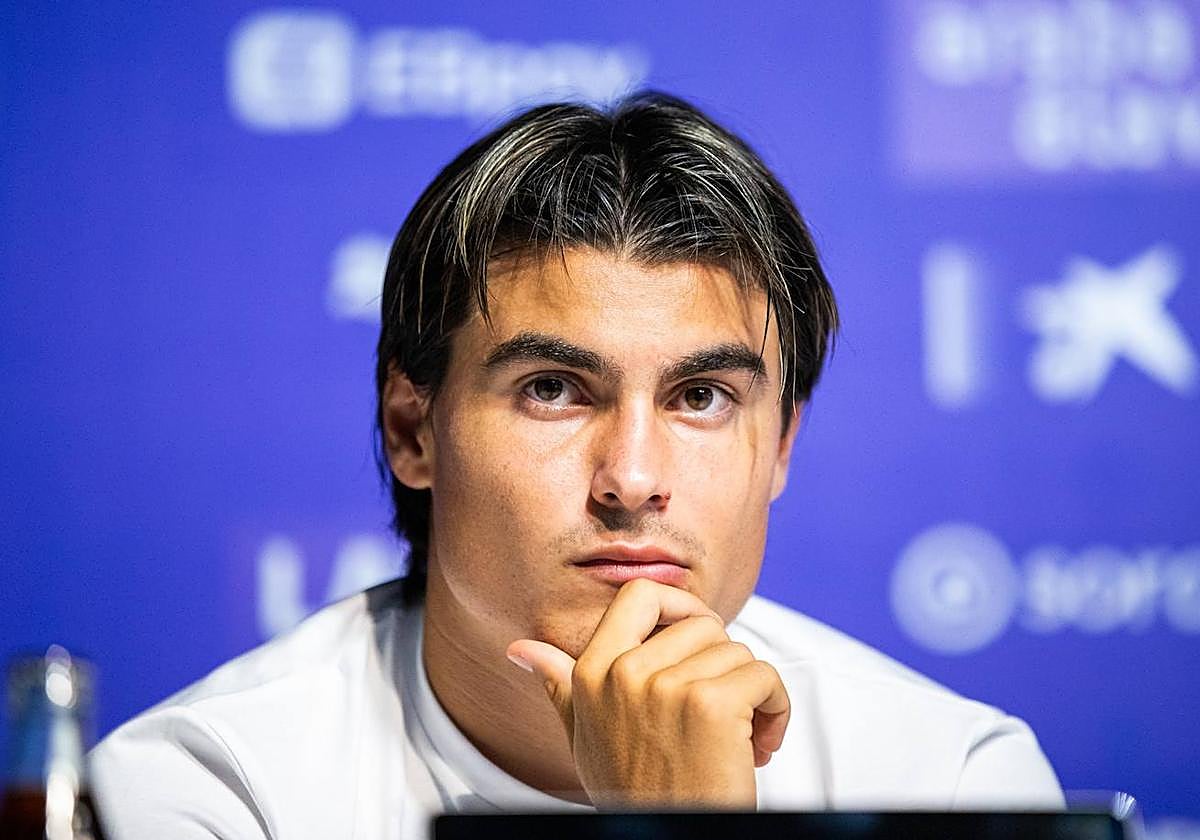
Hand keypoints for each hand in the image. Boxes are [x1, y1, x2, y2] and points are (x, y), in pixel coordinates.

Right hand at [506, 578, 789, 808]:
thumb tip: (521, 649)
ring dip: (754, 695)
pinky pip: (764, 676)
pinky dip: (777, 709)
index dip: (680, 604)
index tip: (700, 638)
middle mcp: (623, 674)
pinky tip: (759, 746)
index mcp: (592, 673)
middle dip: (724, 666)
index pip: (640, 594)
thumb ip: (560, 686)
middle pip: (703, 625)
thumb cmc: (635, 794)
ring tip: (739, 738)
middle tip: (721, 712)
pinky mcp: (709, 704)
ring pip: (739, 653)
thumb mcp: (584, 736)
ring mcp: (665, 687)